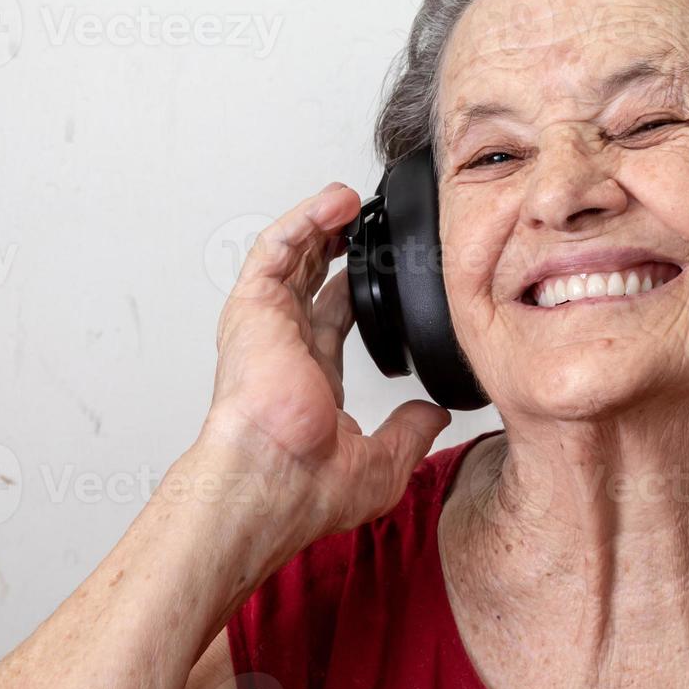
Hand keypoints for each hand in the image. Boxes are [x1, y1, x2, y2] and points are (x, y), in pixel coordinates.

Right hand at [194, 182, 450, 553]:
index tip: (389, 271)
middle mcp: (284, 348)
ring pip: (292, 256)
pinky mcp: (254, 308)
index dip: (358, 292)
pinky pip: (276, 248)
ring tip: (354, 201)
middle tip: (369, 224)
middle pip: (309, 279)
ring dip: (321, 224)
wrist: (271, 481)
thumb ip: (410, 432)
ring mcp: (266, 326)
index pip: (332, 321)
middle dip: (338, 248)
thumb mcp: (381, 462)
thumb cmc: (303, 487)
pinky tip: (335, 203)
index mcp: (309, 381)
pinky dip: (304, 220)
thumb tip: (434, 416)